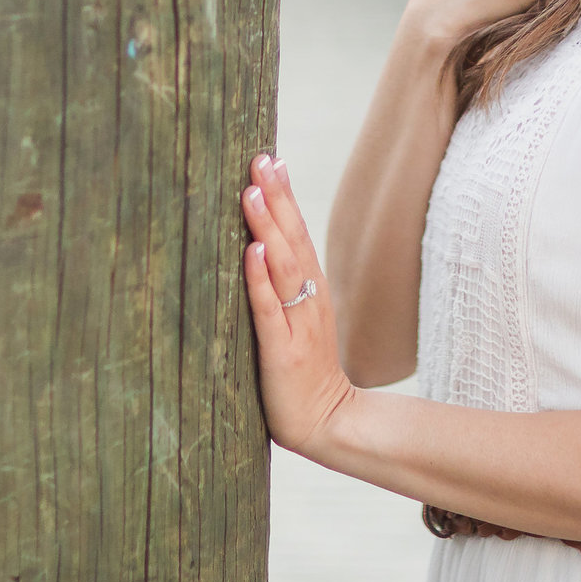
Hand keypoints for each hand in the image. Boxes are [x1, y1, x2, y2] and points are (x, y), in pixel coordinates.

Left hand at [241, 153, 356, 457]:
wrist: (329, 424)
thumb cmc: (303, 374)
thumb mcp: (297, 322)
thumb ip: (282, 289)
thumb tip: (258, 248)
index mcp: (311, 290)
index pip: (297, 233)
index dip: (284, 196)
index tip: (271, 157)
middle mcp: (308, 299)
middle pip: (293, 239)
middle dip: (276, 197)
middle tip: (260, 158)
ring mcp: (298, 324)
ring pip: (283, 266)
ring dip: (267, 227)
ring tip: (251, 193)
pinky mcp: (284, 351)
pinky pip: (270, 310)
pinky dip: (260, 279)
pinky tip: (251, 253)